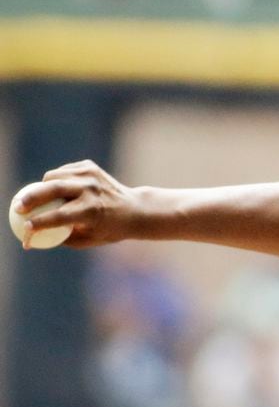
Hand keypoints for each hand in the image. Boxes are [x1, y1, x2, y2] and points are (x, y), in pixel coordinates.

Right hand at [13, 160, 138, 247]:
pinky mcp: (89, 166)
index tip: (26, 229)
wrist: (134, 209)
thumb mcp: (88, 240)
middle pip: (52, 189)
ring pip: (54, 177)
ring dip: (42, 188)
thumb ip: (61, 238)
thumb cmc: (109, 229)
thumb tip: (32, 238)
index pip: (59, 216)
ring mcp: (90, 175)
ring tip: (36, 199)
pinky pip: (63, 172)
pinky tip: (55, 190)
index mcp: (92, 210)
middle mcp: (90, 190)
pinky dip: (55, 181)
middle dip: (30, 198)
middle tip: (17, 207)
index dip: (39, 223)